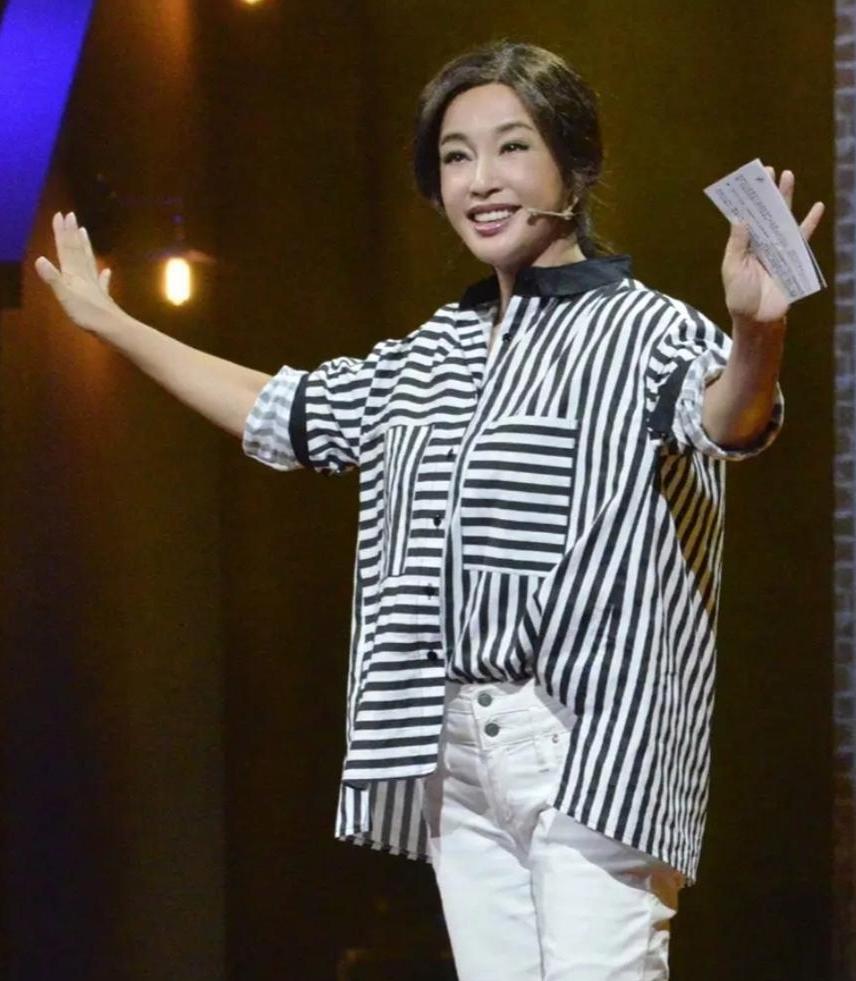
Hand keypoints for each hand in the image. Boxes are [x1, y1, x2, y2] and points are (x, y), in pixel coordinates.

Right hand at [34, 212, 120, 334]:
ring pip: (89, 260)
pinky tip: (107, 270)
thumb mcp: (65, 296)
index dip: (62, 232)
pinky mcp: (103, 296)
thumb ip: (53, 278)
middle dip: (72, 233)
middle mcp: (85, 275)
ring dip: (85, 245)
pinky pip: (102, 282)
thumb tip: (39, 259)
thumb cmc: (87, 313)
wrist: (112, 328)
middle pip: (77, 250)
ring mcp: (96, 284)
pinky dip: (104, 275)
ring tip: (84, 231)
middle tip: (71, 215)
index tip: (61, 215)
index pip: (66, 249)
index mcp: (74, 274)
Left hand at [721, 166, 824, 323]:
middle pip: (765, 212)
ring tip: (789, 176)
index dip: (747, 199)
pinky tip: (816, 207)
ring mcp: (777, 248)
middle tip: (770, 169)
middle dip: (767, 191)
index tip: (748, 179)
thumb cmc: (740, 296)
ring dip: (786, 199)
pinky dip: (810, 223)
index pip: (746, 216)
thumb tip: (741, 218)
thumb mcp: (733, 269)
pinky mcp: (793, 258)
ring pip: (783, 219)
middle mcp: (760, 242)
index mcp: (743, 245)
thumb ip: (738, 244)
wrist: (758, 319)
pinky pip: (802, 238)